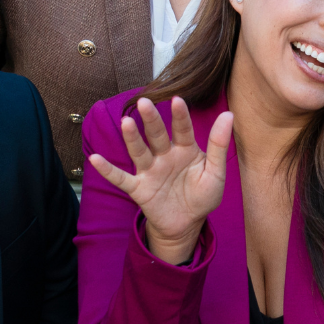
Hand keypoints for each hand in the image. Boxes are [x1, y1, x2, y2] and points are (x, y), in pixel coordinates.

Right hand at [87, 97, 233, 264]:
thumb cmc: (202, 195)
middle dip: (151, 120)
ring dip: (132, 138)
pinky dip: (108, 170)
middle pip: (156, 135)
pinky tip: (94, 159)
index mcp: (185, 150)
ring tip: (126, 123)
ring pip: (139, 152)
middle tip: (144, 102)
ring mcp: (150, 171)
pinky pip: (121, 178)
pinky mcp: (139, 188)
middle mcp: (165, 156)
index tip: (177, 100)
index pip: (182, 130)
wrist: (187, 224)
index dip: (180, 116)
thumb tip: (228, 114)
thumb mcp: (215, 173)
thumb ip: (219, 145)